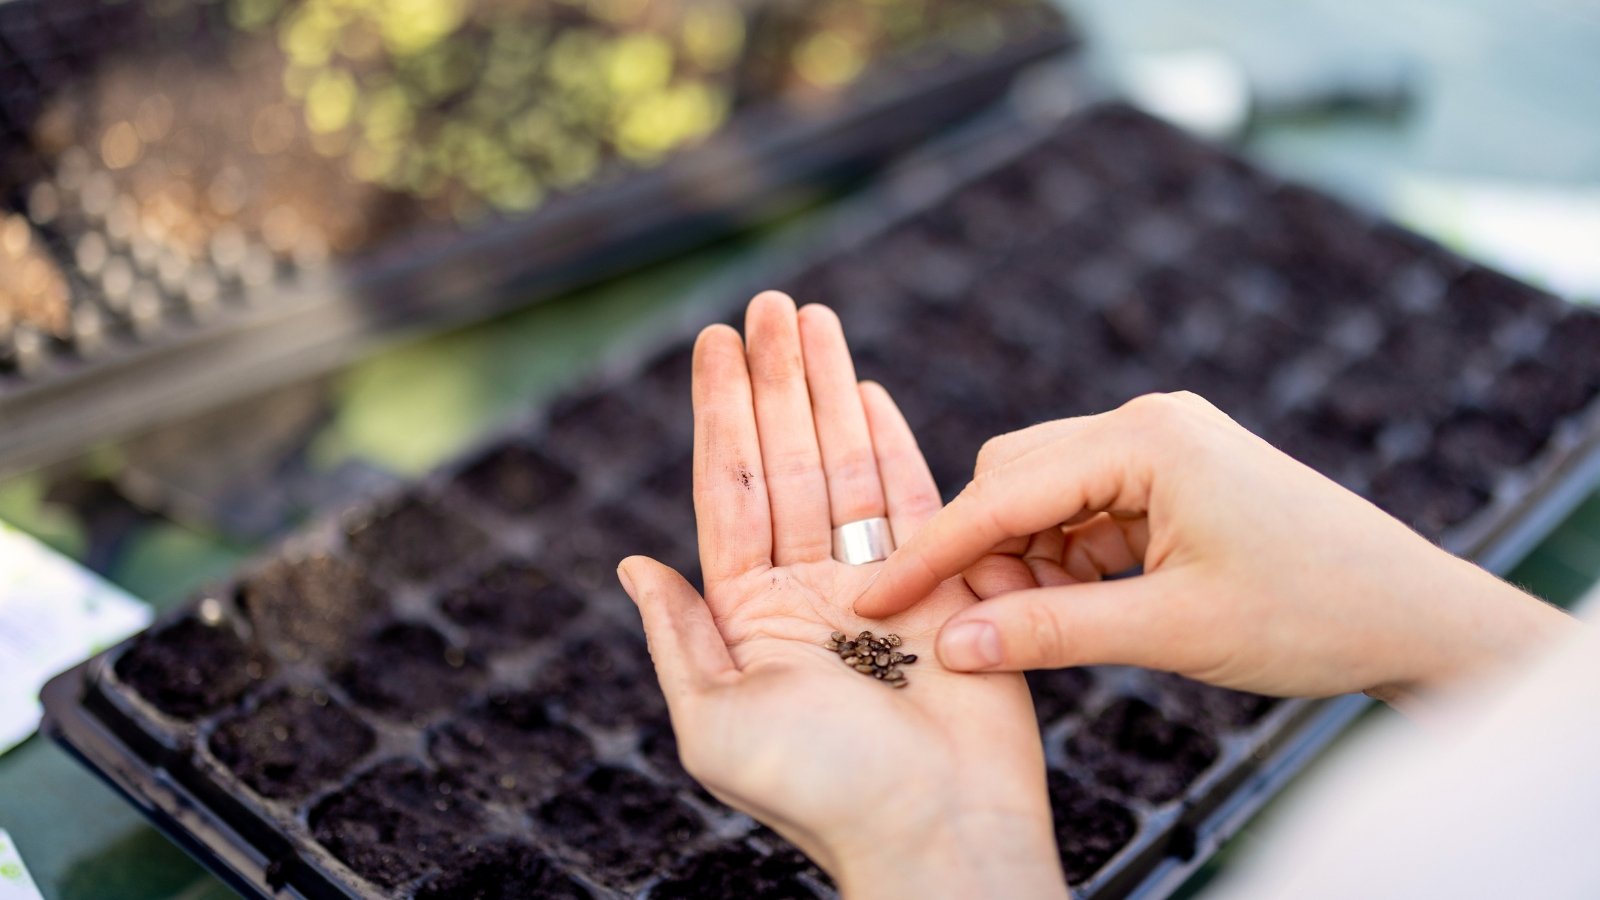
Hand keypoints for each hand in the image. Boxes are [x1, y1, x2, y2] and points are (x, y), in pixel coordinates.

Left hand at [618, 293, 1065, 898]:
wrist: (939, 831)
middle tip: (770, 302)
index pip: (729, 491)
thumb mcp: (716, 725)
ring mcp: (879, 582)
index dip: (720, 413)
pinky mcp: (945, 581)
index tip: (713, 341)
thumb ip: (682, 638)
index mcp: (750, 617)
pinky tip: (868, 389)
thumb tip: (634, 564)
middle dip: (775, 381)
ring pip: (846, 466)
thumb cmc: (824, 792)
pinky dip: (893, 441)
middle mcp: (809, 590)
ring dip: (828, 391)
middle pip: (788, 461)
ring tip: (813, 317)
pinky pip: (914, 498)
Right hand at [854, 392, 1576, 705]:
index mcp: (1146, 438)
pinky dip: (1065, 563)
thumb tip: (951, 648)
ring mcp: (1163, 448)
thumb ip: (1051, 632)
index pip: (1002, 492)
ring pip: (1046, 498)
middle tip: (967, 630)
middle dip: (981, 552)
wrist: (1415, 615)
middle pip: (1013, 477)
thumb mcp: (1170, 630)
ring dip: (1024, 562)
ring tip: (1030, 628)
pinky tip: (1070, 609)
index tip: (870, 600)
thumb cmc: (1310, 613)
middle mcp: (1148, 424)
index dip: (931, 554)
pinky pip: (1086, 514)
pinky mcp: (1175, 480)